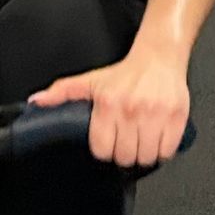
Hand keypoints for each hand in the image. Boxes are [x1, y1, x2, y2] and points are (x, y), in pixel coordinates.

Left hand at [32, 44, 190, 169]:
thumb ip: (61, 93)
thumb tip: (36, 101)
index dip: (105, 149)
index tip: (110, 141)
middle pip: (126, 157)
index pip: (102, 150)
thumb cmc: (124, 73)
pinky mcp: (177, 117)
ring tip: (141, 140)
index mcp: (108, 104)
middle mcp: (132, 110)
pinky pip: (167, 151)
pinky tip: (156, 138)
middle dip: (125, 153)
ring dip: (144, 154)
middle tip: (127, 140)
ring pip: (147, 157)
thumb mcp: (90, 81)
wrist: (159, 57)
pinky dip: (162, 150)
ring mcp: (156, 115)